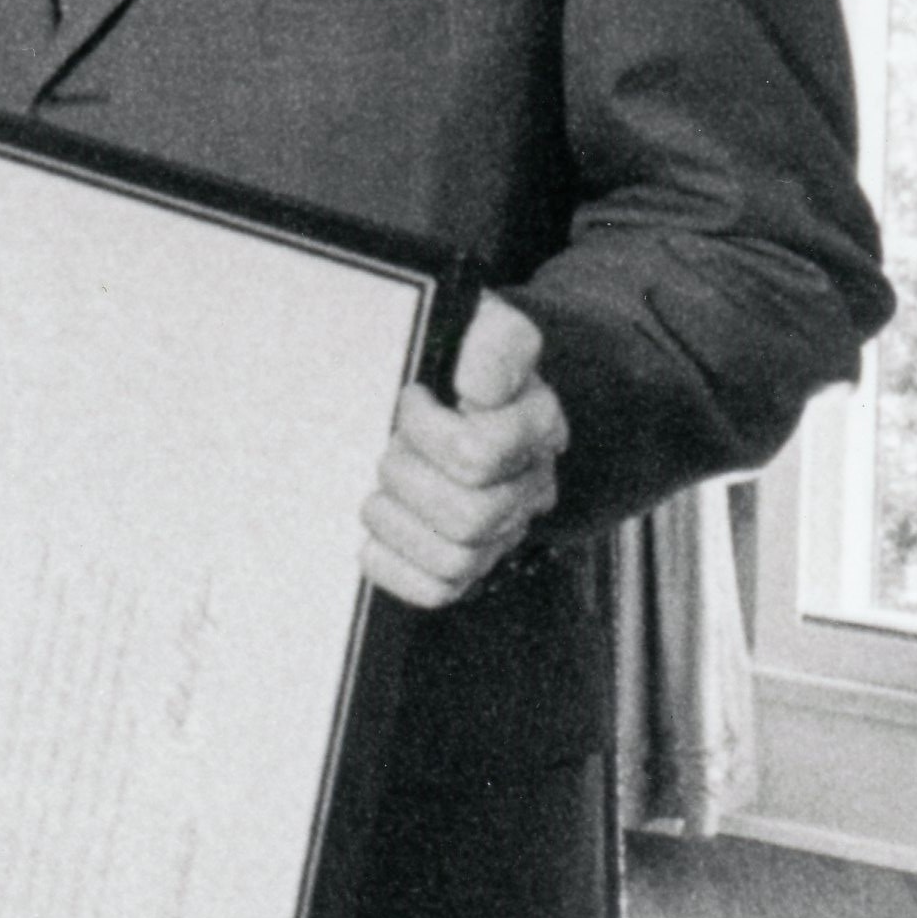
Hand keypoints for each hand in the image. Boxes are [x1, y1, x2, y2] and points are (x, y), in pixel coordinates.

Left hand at [368, 292, 567, 606]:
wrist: (446, 391)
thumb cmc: (458, 358)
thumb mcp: (483, 326)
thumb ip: (496, 341)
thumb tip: (479, 386)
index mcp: (536, 429)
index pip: (480, 453)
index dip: (426, 426)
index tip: (411, 395)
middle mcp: (527, 488)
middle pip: (471, 515)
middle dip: (408, 476)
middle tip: (392, 443)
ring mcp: (499, 533)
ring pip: (456, 559)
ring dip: (397, 518)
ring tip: (385, 484)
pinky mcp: (463, 564)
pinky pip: (435, 590)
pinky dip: (393, 562)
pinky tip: (380, 526)